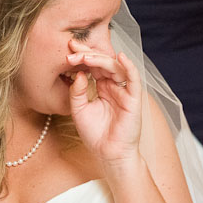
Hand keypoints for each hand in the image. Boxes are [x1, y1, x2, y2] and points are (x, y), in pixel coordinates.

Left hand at [67, 39, 141, 164]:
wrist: (109, 154)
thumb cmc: (95, 134)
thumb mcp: (78, 110)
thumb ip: (77, 91)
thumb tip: (79, 73)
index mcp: (101, 86)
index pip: (93, 65)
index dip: (82, 56)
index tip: (68, 48)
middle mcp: (113, 85)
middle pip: (103, 62)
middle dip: (87, 54)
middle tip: (72, 49)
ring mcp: (124, 90)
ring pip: (115, 67)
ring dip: (100, 59)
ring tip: (85, 56)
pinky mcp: (134, 98)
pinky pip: (133, 78)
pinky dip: (129, 66)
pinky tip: (120, 57)